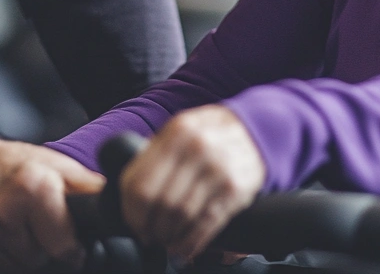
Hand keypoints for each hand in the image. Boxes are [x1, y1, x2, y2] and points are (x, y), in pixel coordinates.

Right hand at [0, 116, 104, 273]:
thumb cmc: (13, 165)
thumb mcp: (54, 165)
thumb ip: (87, 187)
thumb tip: (114, 205)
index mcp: (30, 187)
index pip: (63, 246)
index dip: (72, 248)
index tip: (71, 246)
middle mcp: (1, 213)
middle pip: (39, 261)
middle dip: (43, 250)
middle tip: (34, 227)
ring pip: (16, 271)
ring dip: (20, 258)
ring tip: (15, 230)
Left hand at [119, 105, 265, 260]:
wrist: (257, 130)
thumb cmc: (210, 135)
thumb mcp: (181, 131)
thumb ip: (154, 152)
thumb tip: (122, 187)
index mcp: (176, 132)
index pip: (140, 184)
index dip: (133, 212)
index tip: (135, 224)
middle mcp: (196, 148)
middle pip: (160, 203)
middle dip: (151, 227)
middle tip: (150, 236)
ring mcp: (218, 168)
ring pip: (182, 216)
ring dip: (170, 237)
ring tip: (167, 241)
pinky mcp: (235, 189)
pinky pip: (205, 224)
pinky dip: (190, 243)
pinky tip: (184, 248)